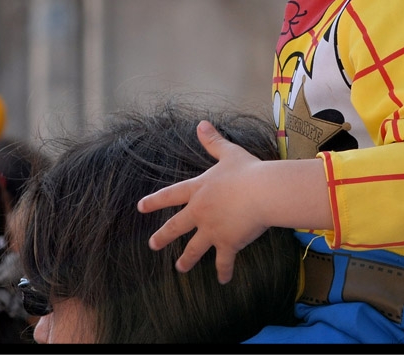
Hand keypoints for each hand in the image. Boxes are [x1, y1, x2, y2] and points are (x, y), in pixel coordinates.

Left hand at [137, 120, 270, 283]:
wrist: (262, 192)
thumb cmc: (247, 171)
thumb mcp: (228, 153)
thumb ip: (212, 141)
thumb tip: (201, 123)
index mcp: (198, 190)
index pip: (170, 195)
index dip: (154, 201)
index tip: (141, 207)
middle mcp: (200, 212)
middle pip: (175, 227)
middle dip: (162, 237)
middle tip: (152, 245)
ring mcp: (212, 230)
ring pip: (193, 249)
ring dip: (186, 260)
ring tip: (180, 268)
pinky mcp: (227, 244)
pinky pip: (223, 261)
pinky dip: (223, 271)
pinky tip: (223, 280)